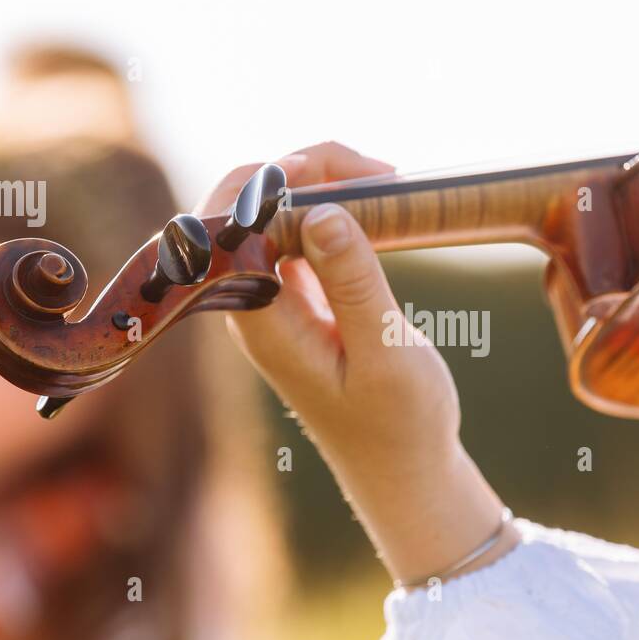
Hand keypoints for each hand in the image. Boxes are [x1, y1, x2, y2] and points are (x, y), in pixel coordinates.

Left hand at [196, 143, 516, 585]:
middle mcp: (253, 300)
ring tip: (389, 185)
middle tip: (382, 175)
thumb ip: (354, 282)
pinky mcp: (300, 296)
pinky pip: (300, 230)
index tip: (359, 178)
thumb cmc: (399, 424)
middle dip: (305, 168)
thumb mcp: (386, 352)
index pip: (234, 218)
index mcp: (259, 317)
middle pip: (248, 201)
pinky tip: (379, 207)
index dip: (282, 177)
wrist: (404, 471)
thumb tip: (322, 211)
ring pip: (275, 209)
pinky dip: (335, 206)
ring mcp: (273, 296)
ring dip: (324, 182)